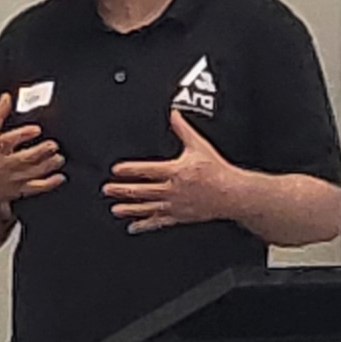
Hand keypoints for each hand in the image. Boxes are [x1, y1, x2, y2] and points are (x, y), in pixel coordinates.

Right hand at [0, 101, 62, 210]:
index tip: (36, 129)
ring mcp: (12, 178)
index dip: (23, 134)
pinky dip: (50, 183)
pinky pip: (36, 188)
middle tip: (53, 145)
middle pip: (25, 158)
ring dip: (49, 165)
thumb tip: (6, 98)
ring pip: (33, 172)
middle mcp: (3, 164)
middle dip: (41, 151)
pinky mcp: (19, 190)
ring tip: (58, 158)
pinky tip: (59, 177)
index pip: (8, 140)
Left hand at [105, 110, 245, 232]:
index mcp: (176, 171)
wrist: (232, 194)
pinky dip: (145, 225)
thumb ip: (183, 130)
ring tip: (115, 209)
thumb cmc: (217, 171)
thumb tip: (173, 114)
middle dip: (122, 190)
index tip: (117, 170)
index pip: (148, 171)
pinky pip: (159, 222)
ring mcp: (175, 205)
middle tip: (107, 189)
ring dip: (129, 209)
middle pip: (143, 191)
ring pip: (147, 208)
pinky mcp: (179, 217)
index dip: (131, 170)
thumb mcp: (199, 146)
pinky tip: (133, 227)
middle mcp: (173, 190)